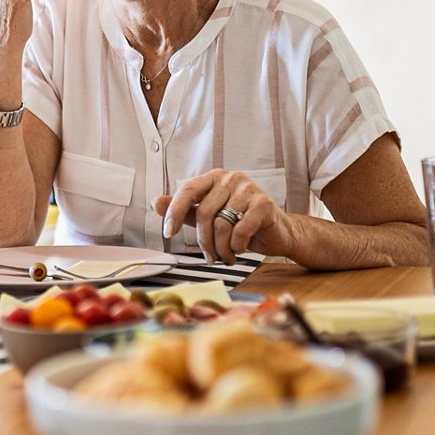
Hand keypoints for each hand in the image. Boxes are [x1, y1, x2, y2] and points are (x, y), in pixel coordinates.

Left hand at [155, 170, 291, 264]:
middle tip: (210, 257)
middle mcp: (231, 178)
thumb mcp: (209, 218)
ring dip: (221, 248)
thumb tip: (156, 202)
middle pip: (204, 212)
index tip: (168, 233)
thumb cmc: (241, 224)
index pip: (187, 190)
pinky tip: (240, 249)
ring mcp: (249, 189)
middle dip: (204, 241)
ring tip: (226, 256)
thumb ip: (185, 211)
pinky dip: (237, 246)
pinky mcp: (264, 204)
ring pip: (221, 224)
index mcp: (214, 178)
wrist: (278, 233)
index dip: (174, 212)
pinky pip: (240, 230)